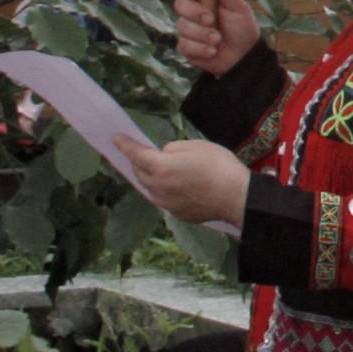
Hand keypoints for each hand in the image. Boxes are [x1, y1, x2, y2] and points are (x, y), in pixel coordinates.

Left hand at [116, 137, 251, 227]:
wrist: (237, 197)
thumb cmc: (219, 166)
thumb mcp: (198, 145)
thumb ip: (175, 148)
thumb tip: (165, 155)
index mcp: (160, 167)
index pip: (135, 153)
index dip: (124, 144)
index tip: (115, 138)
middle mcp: (157, 187)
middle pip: (140, 172)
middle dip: (141, 162)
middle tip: (149, 155)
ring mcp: (165, 203)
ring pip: (150, 188)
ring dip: (153, 178)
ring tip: (168, 172)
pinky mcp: (176, 214)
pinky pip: (164, 199)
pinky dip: (167, 191)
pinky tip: (184, 188)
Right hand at [175, 0, 259, 76]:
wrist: (243, 57)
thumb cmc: (243, 30)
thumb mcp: (239, 9)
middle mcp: (194, 11)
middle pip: (180, 4)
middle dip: (195, 13)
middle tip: (211, 21)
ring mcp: (188, 29)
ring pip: (182, 26)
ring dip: (202, 35)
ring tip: (218, 40)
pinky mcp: (186, 46)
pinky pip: (184, 44)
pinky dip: (200, 49)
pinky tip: (212, 51)